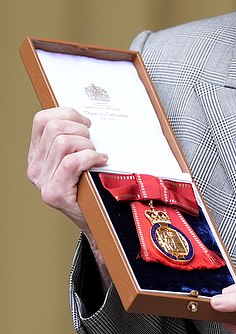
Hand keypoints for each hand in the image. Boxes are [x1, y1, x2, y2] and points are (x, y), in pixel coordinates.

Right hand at [27, 107, 107, 232]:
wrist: (97, 220)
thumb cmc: (92, 184)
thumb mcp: (78, 156)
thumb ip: (74, 138)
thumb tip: (87, 118)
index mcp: (37, 154)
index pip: (41, 119)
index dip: (67, 114)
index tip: (85, 123)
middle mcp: (35, 167)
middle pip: (54, 128)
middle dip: (80, 129)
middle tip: (92, 143)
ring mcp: (43, 182)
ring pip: (63, 143)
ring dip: (87, 145)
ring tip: (95, 155)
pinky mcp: (54, 194)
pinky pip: (72, 162)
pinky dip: (91, 157)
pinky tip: (101, 161)